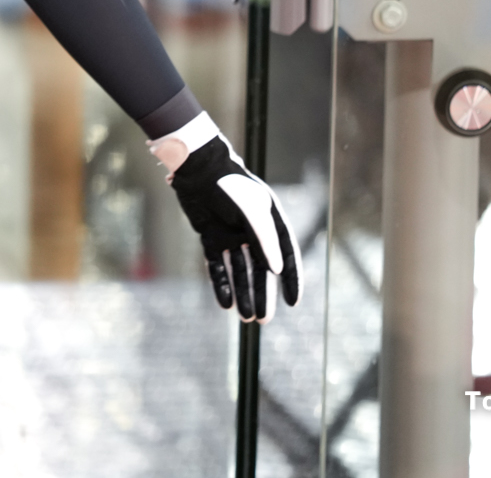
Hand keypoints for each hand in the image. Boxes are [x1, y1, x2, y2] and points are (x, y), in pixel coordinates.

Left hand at [169, 134, 301, 322]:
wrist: (197, 170)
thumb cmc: (230, 187)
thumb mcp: (253, 212)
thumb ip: (266, 239)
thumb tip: (277, 270)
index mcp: (270, 221)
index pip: (286, 255)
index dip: (292, 279)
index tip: (293, 302)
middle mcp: (252, 231)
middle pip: (261, 270)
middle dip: (263, 295)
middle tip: (264, 320)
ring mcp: (230, 235)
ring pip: (239, 271)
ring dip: (242, 294)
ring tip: (247, 318)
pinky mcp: (210, 237)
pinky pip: (217, 266)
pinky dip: (221, 284)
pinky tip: (225, 304)